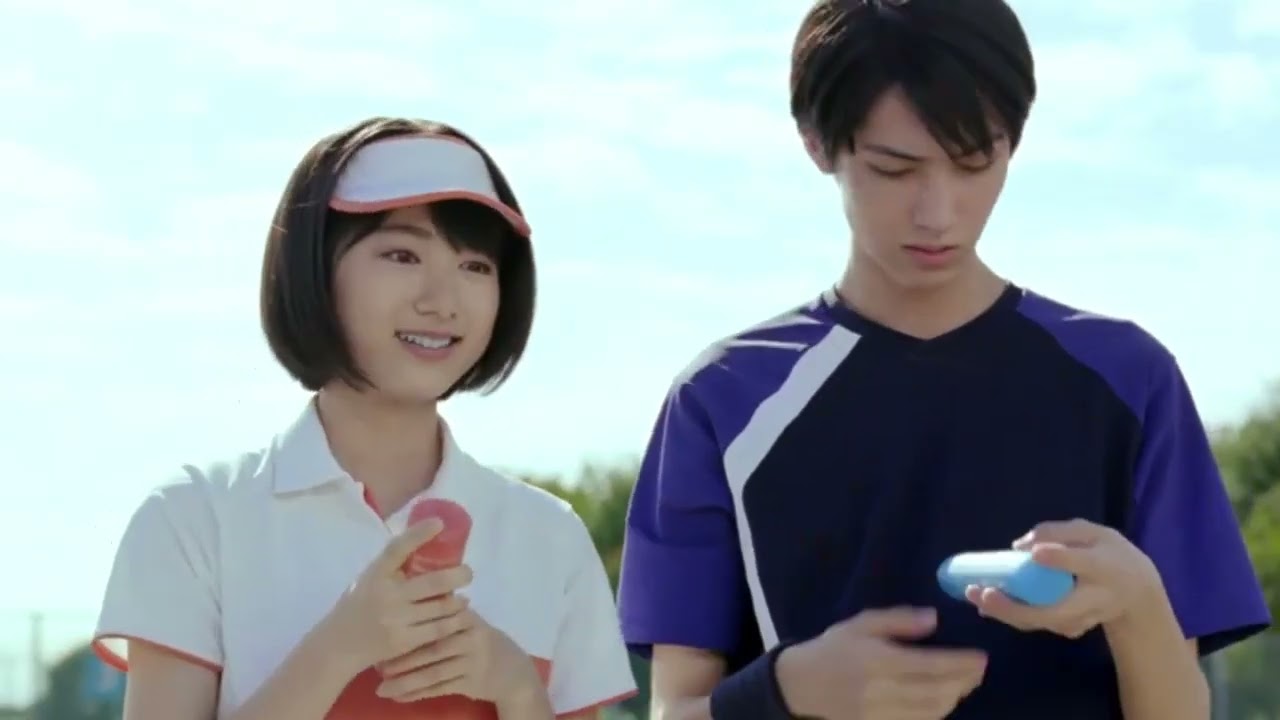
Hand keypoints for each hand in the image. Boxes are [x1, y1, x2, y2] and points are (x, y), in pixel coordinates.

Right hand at [315, 518, 474, 677]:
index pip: (397, 548)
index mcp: (375, 574)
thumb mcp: (369, 579)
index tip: (439, 523)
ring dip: (459, 600)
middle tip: (468, 572)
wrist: (338, 646)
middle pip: (433, 582)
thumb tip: (426, 543)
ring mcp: (396, 619)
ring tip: (464, 597)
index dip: (419, 534)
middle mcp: (387, 594)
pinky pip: (439, 629)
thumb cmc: (357, 606)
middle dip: (459, 575)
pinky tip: (460, 616)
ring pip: (441, 607)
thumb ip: (393, 567)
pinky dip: (454, 621)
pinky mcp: (404, 641)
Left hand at [374, 608, 543, 706]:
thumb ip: (446, 613)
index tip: (384, 633)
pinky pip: (439, 689)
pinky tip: (398, 697)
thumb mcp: (468, 622)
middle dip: (402, 659)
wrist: (512, 670)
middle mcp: (471, 638)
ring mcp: (473, 662)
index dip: (408, 628)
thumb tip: (409, 596)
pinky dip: (417, 694)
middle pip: (431, 649)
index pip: (435, 620)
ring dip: (405, 681)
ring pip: (433, 673)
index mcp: (466, 618)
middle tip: (377, 665)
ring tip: (381, 688)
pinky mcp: (472, 683)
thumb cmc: (481, 641)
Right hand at [777, 607, 987, 719]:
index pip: (931, 665)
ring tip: (966, 684)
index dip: (961, 663)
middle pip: (936, 691)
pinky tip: (945, 700)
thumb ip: (898, 620)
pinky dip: (937, 713)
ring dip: (954, 698)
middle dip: (964, 681)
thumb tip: (934, 619)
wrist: (803, 684)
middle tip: (980, 670)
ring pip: (931, 710)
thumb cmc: (835, 648)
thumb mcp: (862, 624)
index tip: (981, 657)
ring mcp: (882, 713)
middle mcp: (883, 689)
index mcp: (879, 660)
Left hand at [965, 519, 1163, 637]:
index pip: (1082, 563)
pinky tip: (985, 601)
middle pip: (1054, 609)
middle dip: (1015, 606)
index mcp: (1103, 566)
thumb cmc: (1109, 555)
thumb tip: (1021, 545)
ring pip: (1041, 621)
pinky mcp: (1069, 629)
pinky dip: (1010, 614)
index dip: (1060, 559)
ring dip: (1005, 612)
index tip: (1036, 553)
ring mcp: (1082, 619)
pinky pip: (1038, 623)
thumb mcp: (1094, 532)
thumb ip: (1060, 531)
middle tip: (983, 592)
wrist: (1135, 595)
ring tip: (973, 594)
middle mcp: (1094, 598)